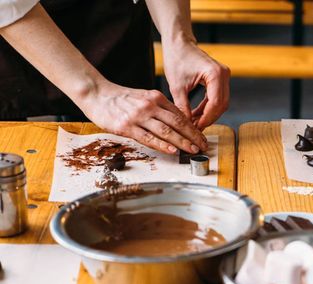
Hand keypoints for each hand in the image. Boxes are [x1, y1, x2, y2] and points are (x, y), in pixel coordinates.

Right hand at [80, 82, 207, 154]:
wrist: (97, 94)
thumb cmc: (121, 98)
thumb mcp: (144, 97)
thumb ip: (159, 108)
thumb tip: (176, 123)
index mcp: (156, 98)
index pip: (180, 115)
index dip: (193, 128)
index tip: (201, 138)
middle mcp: (150, 106)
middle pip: (177, 122)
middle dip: (193, 136)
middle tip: (203, 146)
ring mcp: (138, 116)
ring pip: (165, 130)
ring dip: (181, 142)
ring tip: (193, 150)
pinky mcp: (127, 126)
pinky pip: (148, 137)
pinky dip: (161, 144)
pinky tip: (172, 150)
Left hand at [162, 40, 229, 130]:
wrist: (179, 44)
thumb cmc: (177, 59)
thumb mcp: (177, 87)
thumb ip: (183, 107)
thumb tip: (186, 126)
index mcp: (215, 74)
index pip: (216, 103)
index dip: (207, 119)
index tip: (197, 128)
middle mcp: (224, 74)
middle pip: (221, 105)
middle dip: (208, 119)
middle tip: (195, 129)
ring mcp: (223, 76)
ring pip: (220, 103)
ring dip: (208, 115)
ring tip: (194, 124)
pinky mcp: (219, 79)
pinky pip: (216, 98)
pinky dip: (207, 108)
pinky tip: (196, 115)